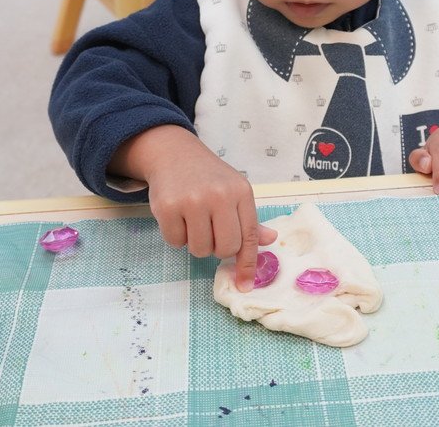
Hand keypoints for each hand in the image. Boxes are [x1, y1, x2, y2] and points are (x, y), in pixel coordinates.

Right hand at [115, 126, 276, 291]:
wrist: (174, 154)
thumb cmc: (208, 177)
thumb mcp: (234, 191)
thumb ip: (250, 219)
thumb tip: (271, 239)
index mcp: (241, 192)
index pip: (249, 236)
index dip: (247, 264)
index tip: (245, 284)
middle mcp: (219, 195)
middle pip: (225, 248)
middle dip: (217, 249)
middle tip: (211, 232)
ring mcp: (192, 200)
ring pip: (200, 249)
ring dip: (196, 243)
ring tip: (193, 221)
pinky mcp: (167, 207)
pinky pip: (175, 242)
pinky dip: (176, 236)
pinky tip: (177, 217)